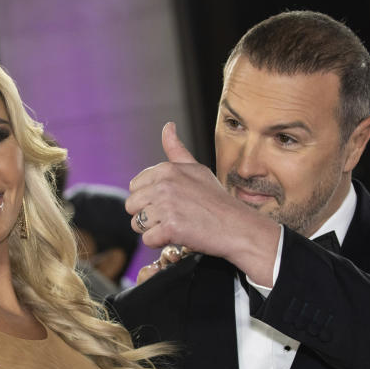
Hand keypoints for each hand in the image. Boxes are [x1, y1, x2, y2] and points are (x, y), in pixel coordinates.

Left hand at [126, 123, 279, 283]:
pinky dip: (161, 242)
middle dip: (148, 216)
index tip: (171, 203)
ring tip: (176, 225)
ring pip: (137, 224)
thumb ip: (176, 150)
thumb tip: (167, 126)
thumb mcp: (197, 169)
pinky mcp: (170, 227)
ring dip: (153, 230)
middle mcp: (163, 184)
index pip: (134, 187)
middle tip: (173, 216)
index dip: (149, 199)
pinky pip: (148, 240)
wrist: (238, 227)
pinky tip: (179, 235)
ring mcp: (166, 205)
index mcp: (165, 169)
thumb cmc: (217, 200)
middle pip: (131, 206)